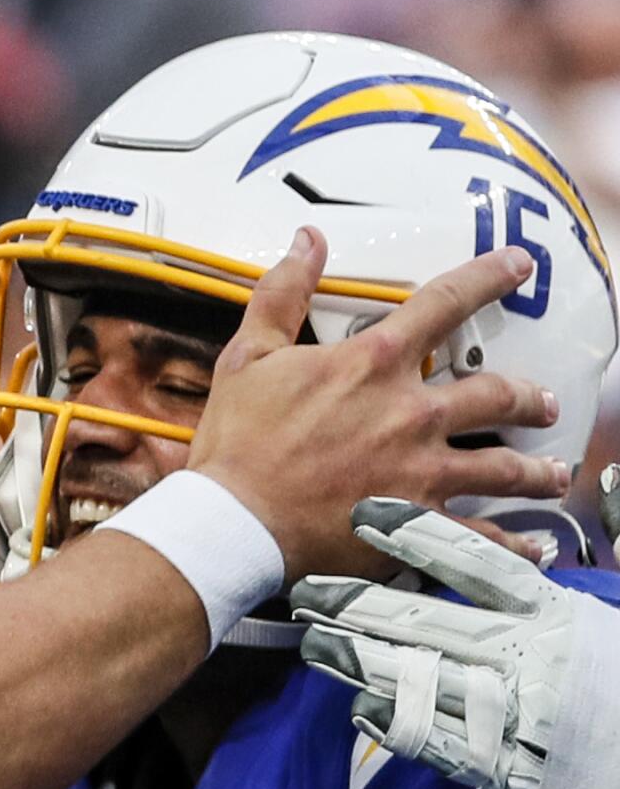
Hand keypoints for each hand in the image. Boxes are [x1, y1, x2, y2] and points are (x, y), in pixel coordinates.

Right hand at [186, 227, 565, 583]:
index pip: (446, 304)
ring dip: (534, 469)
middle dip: (527, 396)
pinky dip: (513, 545)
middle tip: (542, 401)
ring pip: (504, 467)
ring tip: (552, 473)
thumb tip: (307, 240)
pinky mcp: (418, 524)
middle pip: (495, 393)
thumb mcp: (249, 354)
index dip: (488, 278)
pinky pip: (482, 536)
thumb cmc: (238, 442)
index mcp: (372, 364)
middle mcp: (411, 413)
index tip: (518, 266)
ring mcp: (422, 471)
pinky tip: (532, 548)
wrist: (236, 521)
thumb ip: (283, 292)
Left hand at [290, 497, 569, 788]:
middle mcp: (526, 657)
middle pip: (427, 621)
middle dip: (358, 603)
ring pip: (419, 677)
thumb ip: (567, 571)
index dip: (416, 535)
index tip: (364, 512)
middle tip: (305, 588)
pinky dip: (396, 722)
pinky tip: (358, 707)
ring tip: (312, 642)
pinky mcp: (506, 769)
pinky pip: (440, 742)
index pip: (474, 563)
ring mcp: (512, 714)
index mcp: (552, 613)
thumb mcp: (599, 618)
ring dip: (359, 660)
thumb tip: (563, 510)